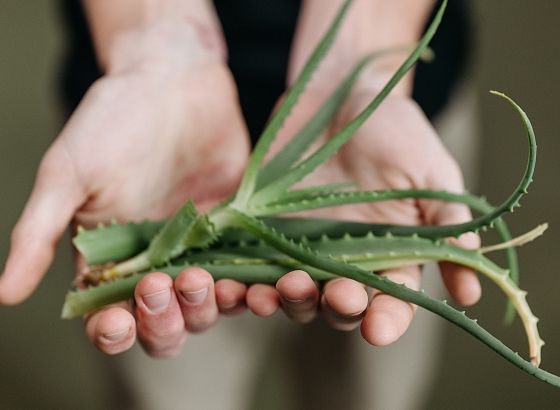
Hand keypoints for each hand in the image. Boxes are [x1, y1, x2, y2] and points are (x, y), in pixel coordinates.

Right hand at [0, 22, 249, 355]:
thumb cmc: (111, 121)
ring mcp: (201, 249)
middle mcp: (157, 263)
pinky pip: (250, 271)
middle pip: (165, 324)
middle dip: (164, 320)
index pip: (110, 317)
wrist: (173, 79)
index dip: (114, 331)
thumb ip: (39, 234)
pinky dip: (255, 287)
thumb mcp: (67, 175)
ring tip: (206, 281)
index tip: (118, 321)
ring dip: (208, 307)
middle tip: (164, 284)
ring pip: (209, 305)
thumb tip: (3, 293)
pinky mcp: (239, 231)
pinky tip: (258, 285)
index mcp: (110, 260)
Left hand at [243, 86, 480, 345]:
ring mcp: (303, 248)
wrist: (342, 92)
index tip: (379, 329)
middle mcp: (346, 260)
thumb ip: (447, 226)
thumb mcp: (431, 173)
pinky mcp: (266, 230)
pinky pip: (252, 266)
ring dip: (287, 301)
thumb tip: (472, 293)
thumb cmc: (396, 130)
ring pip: (294, 294)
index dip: (387, 320)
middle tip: (336, 295)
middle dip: (338, 308)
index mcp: (391, 254)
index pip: (392, 302)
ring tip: (278, 292)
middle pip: (340, 306)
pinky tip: (233, 284)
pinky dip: (242, 282)